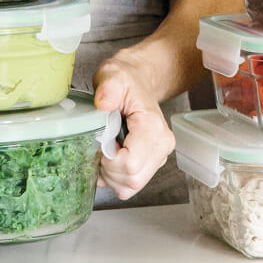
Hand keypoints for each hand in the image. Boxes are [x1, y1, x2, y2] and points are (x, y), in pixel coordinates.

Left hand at [93, 51, 174, 200]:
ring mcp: (159, 155)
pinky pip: (131, 185)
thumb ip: (109, 88)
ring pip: (131, 186)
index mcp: (153, 126)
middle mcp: (162, 144)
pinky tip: (110, 159)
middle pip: (132, 179)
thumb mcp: (112, 76)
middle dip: (108, 170)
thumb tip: (104, 103)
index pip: (131, 164)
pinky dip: (116, 178)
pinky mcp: (152, 163)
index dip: (108, 160)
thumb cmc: (124, 80)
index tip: (101, 142)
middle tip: (100, 147)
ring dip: (111, 176)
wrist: (136, 80)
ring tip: (104, 152)